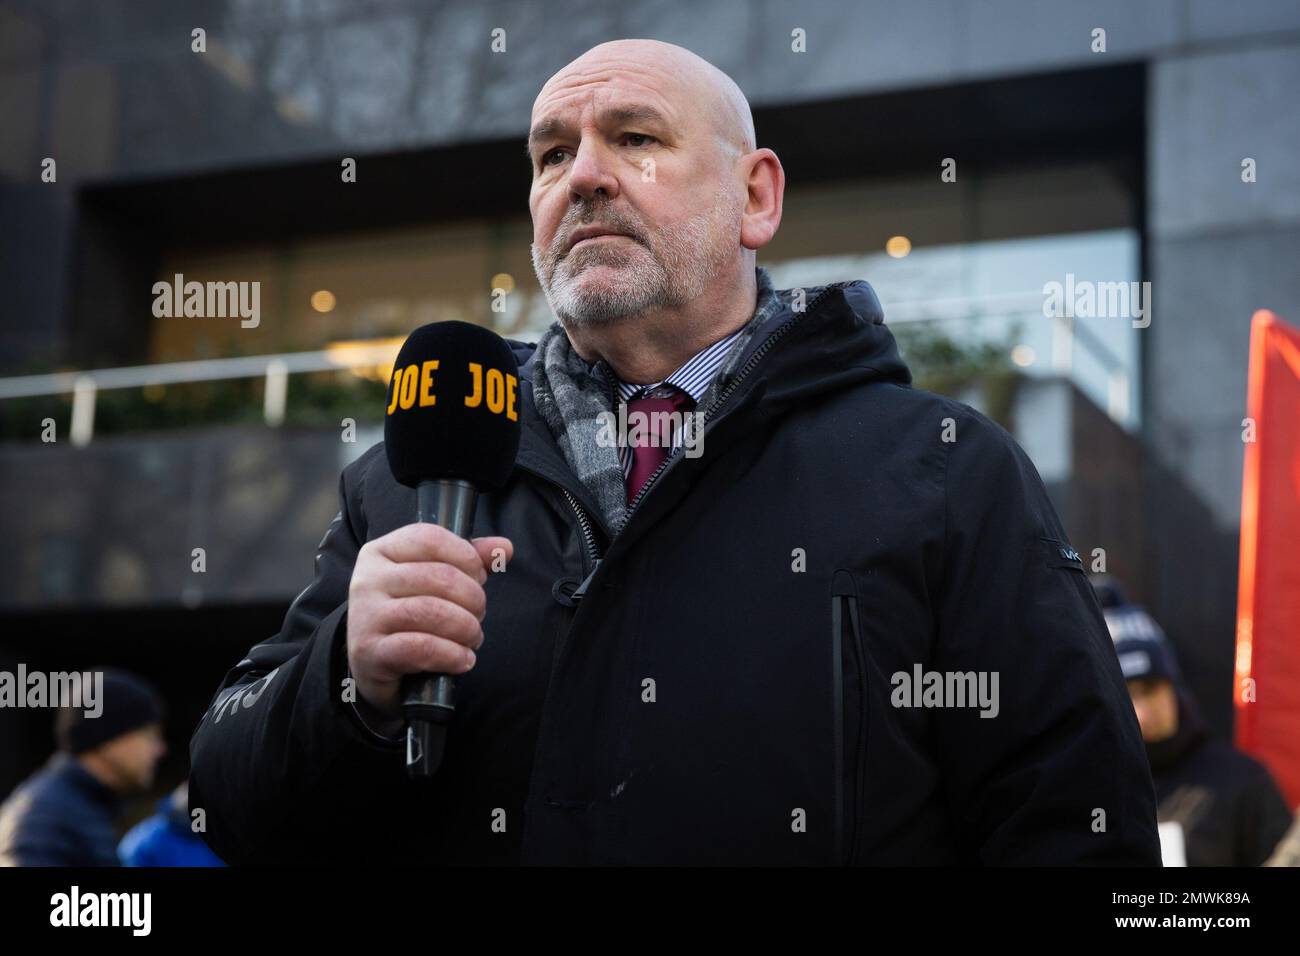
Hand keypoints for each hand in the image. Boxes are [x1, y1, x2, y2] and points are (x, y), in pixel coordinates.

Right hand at [346, 523, 512, 718]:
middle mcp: (368, 579)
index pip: (430, 539)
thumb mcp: (432, 580)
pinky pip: (422, 648)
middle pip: (438, 576)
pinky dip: (452, 654)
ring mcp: (365, 616)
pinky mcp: (370, 652)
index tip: (478, 578)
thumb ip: (468, 560)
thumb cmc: (407, 614)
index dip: (466, 558)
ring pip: (432, 612)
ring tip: (473, 638)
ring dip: (466, 628)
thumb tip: (504, 547)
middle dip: (473, 598)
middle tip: (478, 615)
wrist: (370, 664)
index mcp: (381, 551)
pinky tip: (463, 659)